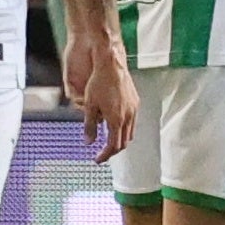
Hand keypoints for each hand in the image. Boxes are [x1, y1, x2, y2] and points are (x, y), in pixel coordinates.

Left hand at [69, 34, 137, 161]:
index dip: (105, 155)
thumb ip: (89, 126)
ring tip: (109, 141)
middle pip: (123, 142)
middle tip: (103, 153)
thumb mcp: (89, 106)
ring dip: (120, 140)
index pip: (113, 146)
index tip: (98, 159)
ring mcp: (134, 110)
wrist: (111, 65)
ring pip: (130, 132)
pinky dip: (124, 128)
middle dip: (113, 150)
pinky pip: (132, 121)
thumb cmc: (98, 83)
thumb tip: (88, 142)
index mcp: (116, 120)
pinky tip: (116, 125)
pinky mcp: (136, 102)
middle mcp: (128, 117)